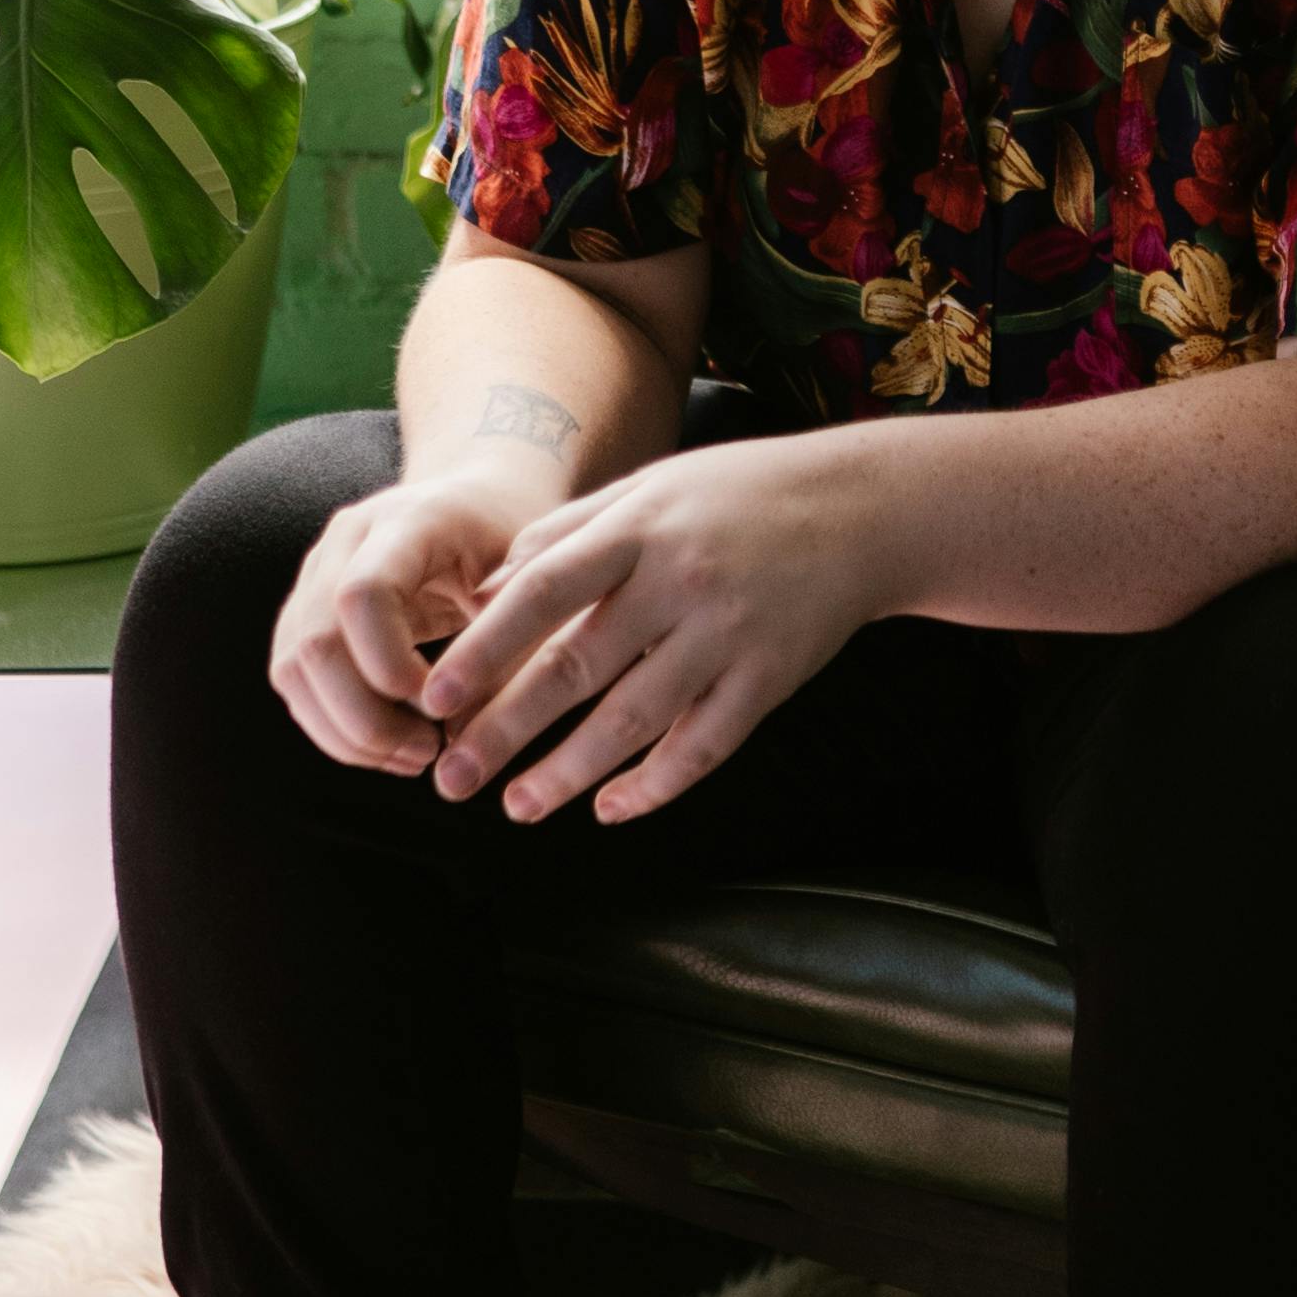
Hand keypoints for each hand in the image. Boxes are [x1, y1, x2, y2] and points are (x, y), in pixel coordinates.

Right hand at [267, 471, 545, 774]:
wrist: (481, 500)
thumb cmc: (515, 540)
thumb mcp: (537, 577)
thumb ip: (512, 642)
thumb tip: (468, 734)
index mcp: (408, 520)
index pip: (361, 594)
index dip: (387, 665)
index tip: (440, 705)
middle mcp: (346, 541)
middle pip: (315, 643)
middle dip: (367, 719)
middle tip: (430, 751)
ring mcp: (316, 574)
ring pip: (293, 670)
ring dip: (347, 734)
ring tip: (417, 756)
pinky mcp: (306, 612)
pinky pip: (295, 682)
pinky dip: (337, 728)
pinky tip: (392, 746)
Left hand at [418, 436, 892, 826]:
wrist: (860, 510)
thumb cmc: (736, 495)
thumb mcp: (648, 488)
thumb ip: (566, 534)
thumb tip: (482, 592)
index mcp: (638, 530)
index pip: (543, 592)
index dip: (486, 648)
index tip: (436, 697)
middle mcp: (679, 582)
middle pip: (577, 668)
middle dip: (506, 730)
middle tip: (453, 778)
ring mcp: (727, 635)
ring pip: (634, 721)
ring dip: (568, 774)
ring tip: (516, 807)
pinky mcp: (769, 679)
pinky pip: (703, 746)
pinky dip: (654, 784)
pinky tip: (611, 808)